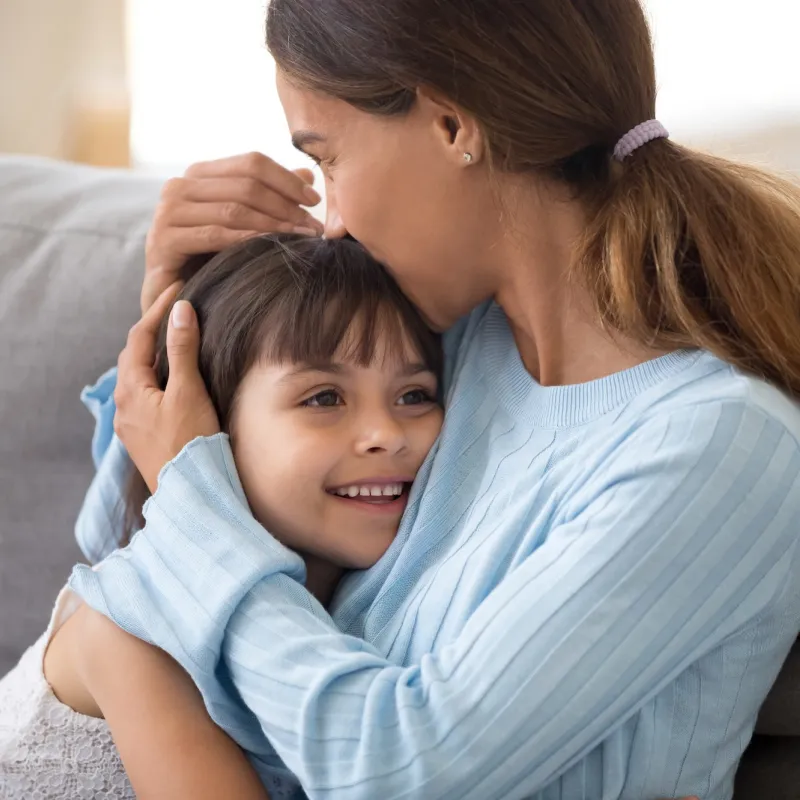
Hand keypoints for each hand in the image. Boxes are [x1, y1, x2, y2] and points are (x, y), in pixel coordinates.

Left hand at [114, 283, 218, 491]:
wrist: (191, 493)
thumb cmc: (191, 442)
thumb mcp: (189, 391)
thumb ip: (182, 350)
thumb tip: (180, 310)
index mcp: (130, 390)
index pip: (139, 337)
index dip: (158, 310)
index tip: (177, 288)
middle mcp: (124, 406)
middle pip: (134, 356)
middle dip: (152, 329)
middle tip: (175, 309)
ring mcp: (132, 424)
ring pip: (139, 377)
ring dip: (154, 354)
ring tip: (175, 339)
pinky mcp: (145, 437)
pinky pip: (146, 395)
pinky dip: (158, 377)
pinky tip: (173, 380)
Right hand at [142, 152, 323, 312]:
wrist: (173, 299)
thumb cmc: (211, 259)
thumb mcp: (243, 224)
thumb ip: (271, 196)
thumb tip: (307, 173)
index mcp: (199, 175)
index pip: (251, 163)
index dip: (287, 179)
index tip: (315, 200)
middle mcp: (179, 186)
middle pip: (245, 185)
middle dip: (286, 206)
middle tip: (313, 227)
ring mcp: (167, 212)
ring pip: (233, 209)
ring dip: (274, 224)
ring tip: (301, 239)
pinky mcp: (163, 240)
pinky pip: (213, 235)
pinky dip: (245, 239)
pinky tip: (269, 247)